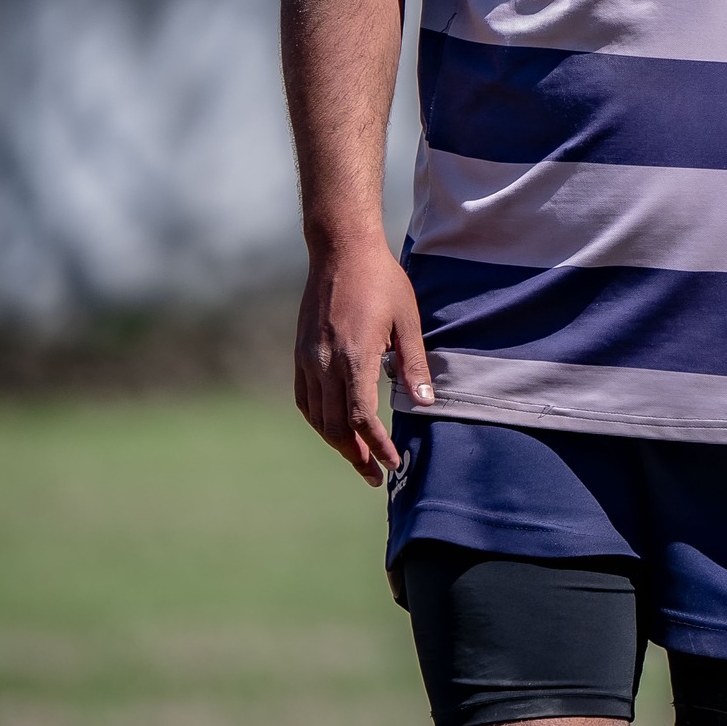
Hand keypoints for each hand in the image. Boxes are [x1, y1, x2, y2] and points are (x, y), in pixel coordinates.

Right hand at [293, 245, 433, 486]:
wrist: (341, 250)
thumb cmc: (382, 281)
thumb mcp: (408, 320)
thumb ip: (414, 365)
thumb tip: (425, 404)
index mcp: (354, 356)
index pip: (361, 418)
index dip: (376, 446)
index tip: (393, 465)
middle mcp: (325, 362)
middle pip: (335, 426)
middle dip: (356, 455)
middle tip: (376, 475)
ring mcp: (308, 358)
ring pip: (316, 417)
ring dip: (336, 442)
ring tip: (358, 457)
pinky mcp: (301, 352)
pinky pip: (304, 398)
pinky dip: (319, 420)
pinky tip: (334, 427)